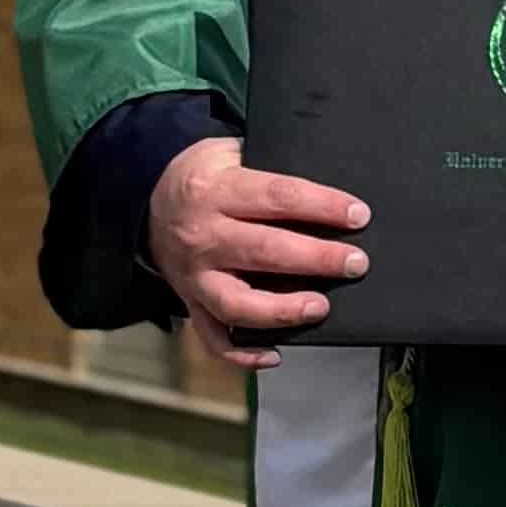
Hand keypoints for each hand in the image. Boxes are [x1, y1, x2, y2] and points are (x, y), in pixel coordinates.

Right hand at [146, 138, 368, 371]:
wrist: (147, 198)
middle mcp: (204, 235)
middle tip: (354, 263)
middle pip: (264, 250)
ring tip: (319, 307)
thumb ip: (269, 168)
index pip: (278, 197)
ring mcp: (195, 275)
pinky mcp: (190, 302)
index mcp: (218, 190)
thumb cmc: (204, 176)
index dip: (322, 206)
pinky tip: (274, 354)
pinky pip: (212, 337)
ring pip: (236, 302)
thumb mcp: (229, 152)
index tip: (358, 216)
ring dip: (281, 310)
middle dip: (316, 258)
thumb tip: (325, 188)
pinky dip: (241, 354)